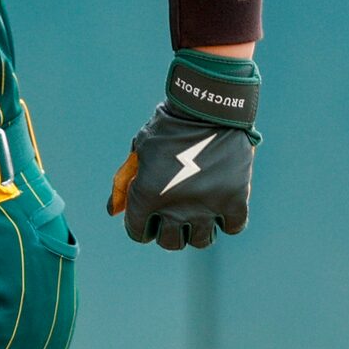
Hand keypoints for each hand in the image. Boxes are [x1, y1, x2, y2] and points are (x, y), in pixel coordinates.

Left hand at [109, 58, 258, 248]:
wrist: (207, 106)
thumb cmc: (169, 125)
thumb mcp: (140, 150)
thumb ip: (124, 182)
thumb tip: (113, 211)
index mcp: (146, 197)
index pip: (138, 232)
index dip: (141, 226)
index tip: (149, 218)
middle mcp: (175, 209)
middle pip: (170, 242)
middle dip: (169, 232)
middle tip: (176, 217)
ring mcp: (206, 207)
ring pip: (201, 240)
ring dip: (197, 231)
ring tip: (200, 215)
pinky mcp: (235, 200)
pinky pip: (233, 226)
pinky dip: (228, 221)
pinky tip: (222, 208)